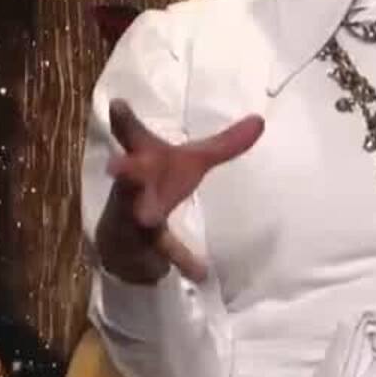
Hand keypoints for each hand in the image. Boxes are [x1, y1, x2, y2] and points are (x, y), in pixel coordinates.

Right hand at [97, 100, 263, 284]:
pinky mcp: (145, 243)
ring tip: (147, 219)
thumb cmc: (160, 186)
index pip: (133, 136)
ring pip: (138, 213)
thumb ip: (224, 145)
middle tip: (115, 167)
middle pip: (129, 174)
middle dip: (125, 170)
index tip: (117, 104)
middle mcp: (134, 185)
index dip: (124, 121)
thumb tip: (260, 120)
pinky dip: (183, 261)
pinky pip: (164, 251)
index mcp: (144, 159)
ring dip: (143, 214)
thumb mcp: (192, 163)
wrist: (126, 236)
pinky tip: (201, 272)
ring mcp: (134, 215)